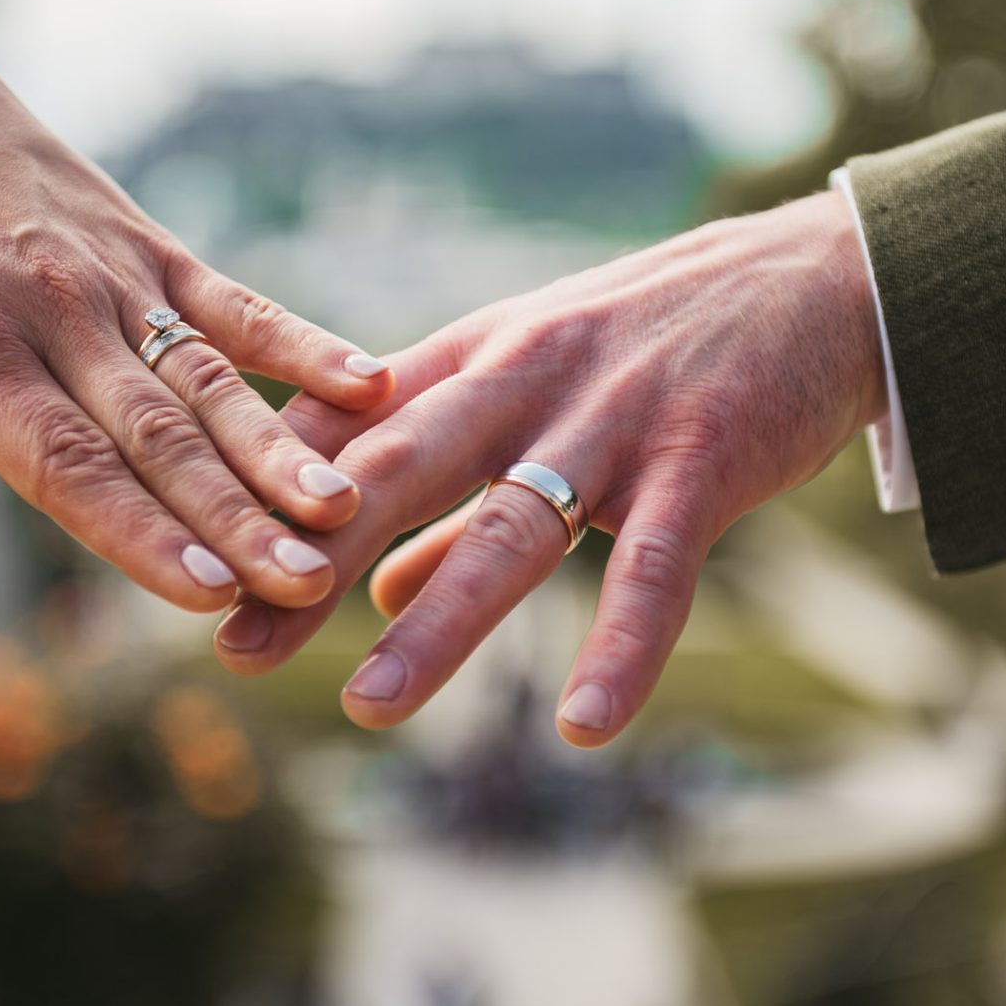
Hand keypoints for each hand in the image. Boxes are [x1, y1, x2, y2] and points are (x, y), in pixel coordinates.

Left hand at [0, 0, 392, 620]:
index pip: (68, 463)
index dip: (140, 532)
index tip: (210, 596)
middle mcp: (54, 312)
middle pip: (159, 436)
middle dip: (236, 516)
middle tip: (305, 582)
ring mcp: (116, 277)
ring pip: (210, 379)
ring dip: (280, 450)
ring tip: (344, 506)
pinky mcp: (154, 248)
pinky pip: (236, 303)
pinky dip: (302, 343)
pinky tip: (368, 382)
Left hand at [213, 190, 886, 745]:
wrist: (805, 280)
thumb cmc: (652, 344)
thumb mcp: (534, 390)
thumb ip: (454, 492)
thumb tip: (379, 587)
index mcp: (474, 361)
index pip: (348, 430)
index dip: (267, 501)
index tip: (200, 579)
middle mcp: (525, 382)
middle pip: (398, 472)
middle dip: (309, 559)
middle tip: (237, 651)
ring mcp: (613, 420)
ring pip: (511, 526)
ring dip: (437, 621)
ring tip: (371, 707)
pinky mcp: (702, 459)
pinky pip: (654, 567)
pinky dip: (622, 646)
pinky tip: (585, 724)